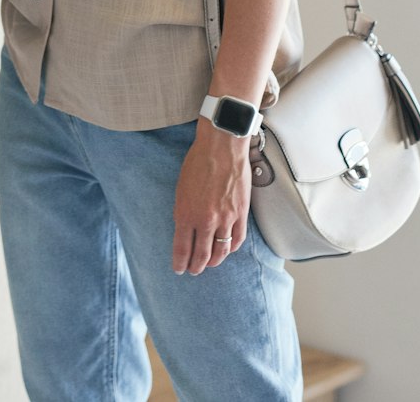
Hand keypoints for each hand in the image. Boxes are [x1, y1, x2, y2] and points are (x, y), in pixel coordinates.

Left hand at [171, 123, 251, 274]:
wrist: (220, 148)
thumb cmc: (198, 163)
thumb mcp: (181, 189)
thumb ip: (184, 211)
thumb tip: (186, 229)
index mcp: (185, 213)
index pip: (182, 247)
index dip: (180, 262)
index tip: (179, 269)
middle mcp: (205, 220)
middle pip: (201, 254)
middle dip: (196, 266)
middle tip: (193, 271)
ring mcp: (225, 219)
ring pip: (221, 251)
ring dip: (214, 261)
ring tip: (209, 264)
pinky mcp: (241, 214)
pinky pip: (237, 240)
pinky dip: (231, 248)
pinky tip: (227, 250)